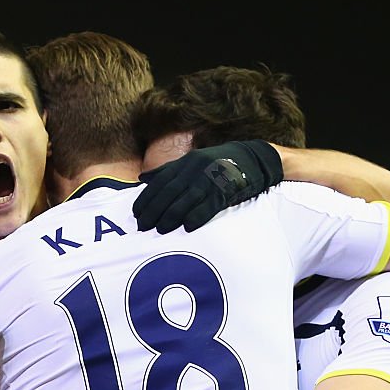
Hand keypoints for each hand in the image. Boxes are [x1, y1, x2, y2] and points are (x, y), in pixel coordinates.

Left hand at [132, 140, 283, 232]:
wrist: (253, 159)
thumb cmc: (218, 165)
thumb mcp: (191, 162)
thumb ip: (167, 171)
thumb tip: (142, 179)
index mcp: (185, 162)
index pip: (160, 182)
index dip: (146, 198)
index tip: (136, 214)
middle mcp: (195, 169)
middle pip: (169, 192)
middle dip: (154, 210)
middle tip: (143, 227)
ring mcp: (211, 178)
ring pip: (186, 199)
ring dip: (171, 216)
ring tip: (160, 230)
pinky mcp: (226, 189)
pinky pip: (209, 205)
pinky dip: (197, 216)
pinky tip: (187, 228)